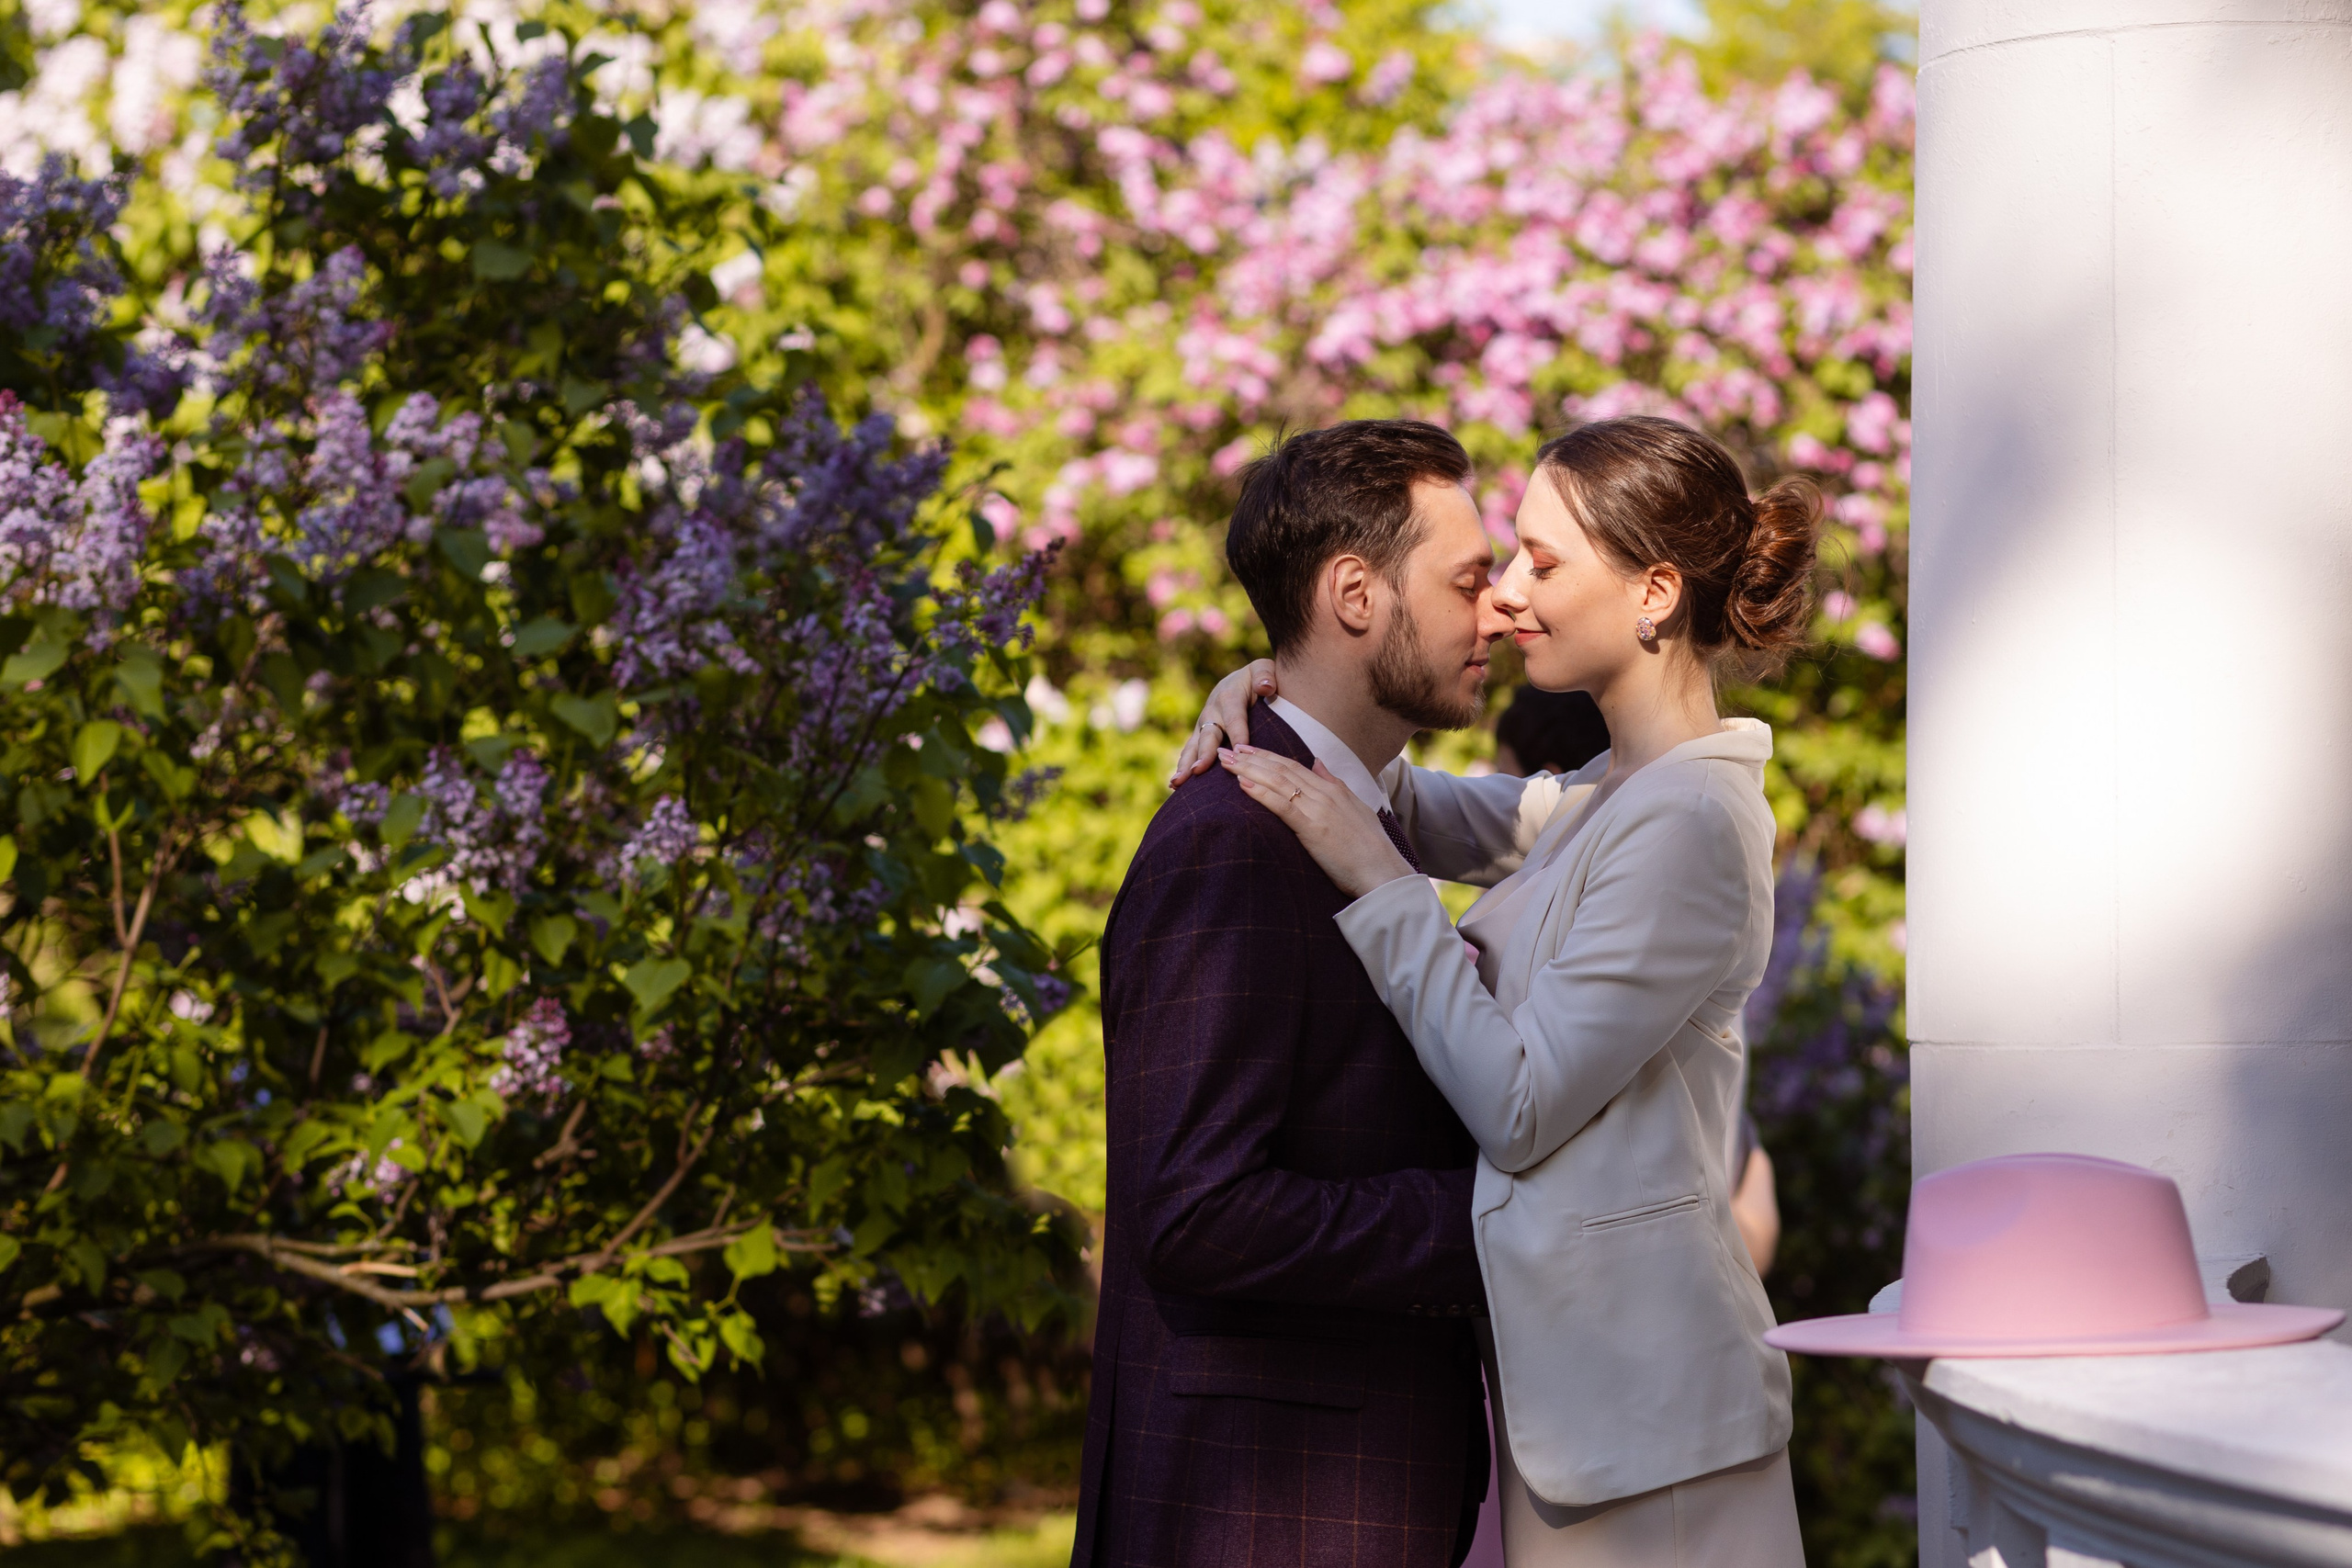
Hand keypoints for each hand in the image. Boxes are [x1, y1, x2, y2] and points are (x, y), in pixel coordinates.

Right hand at [1169, 658, 1276, 787]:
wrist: (1238, 681)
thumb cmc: (1257, 679)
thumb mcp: (1263, 670)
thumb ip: (1265, 676)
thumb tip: (1266, 687)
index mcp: (1229, 698)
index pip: (1235, 719)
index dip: (1238, 735)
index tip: (1240, 752)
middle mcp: (1212, 712)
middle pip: (1208, 736)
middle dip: (1203, 754)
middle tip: (1198, 770)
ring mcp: (1203, 726)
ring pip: (1193, 747)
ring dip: (1185, 765)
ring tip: (1177, 782)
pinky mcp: (1200, 736)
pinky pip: (1190, 753)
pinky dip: (1183, 768)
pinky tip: (1176, 786)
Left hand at [1218, 746, 1414, 898]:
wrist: (1383, 871)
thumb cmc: (1370, 848)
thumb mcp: (1355, 808)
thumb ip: (1335, 784)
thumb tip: (1319, 764)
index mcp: (1333, 789)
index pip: (1293, 766)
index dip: (1267, 756)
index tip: (1246, 749)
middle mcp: (1325, 793)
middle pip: (1281, 768)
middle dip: (1251, 757)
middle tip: (1226, 748)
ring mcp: (1319, 808)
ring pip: (1278, 781)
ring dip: (1248, 769)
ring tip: (1226, 762)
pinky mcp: (1313, 828)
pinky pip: (1282, 805)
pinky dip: (1261, 793)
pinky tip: (1242, 784)